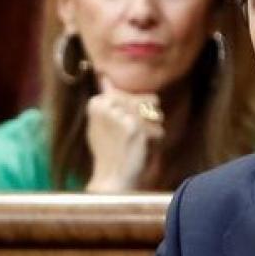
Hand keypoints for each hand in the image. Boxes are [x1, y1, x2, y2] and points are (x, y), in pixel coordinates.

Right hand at [83, 76, 164, 191]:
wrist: (110, 179)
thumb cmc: (108, 153)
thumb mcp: (101, 122)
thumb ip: (106, 98)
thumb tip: (103, 76)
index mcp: (96, 102)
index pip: (131, 95)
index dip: (135, 113)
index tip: (123, 130)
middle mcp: (106, 105)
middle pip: (147, 101)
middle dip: (147, 119)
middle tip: (132, 138)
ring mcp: (120, 115)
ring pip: (154, 113)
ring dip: (153, 129)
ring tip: (137, 142)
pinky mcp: (134, 127)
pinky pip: (158, 128)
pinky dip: (154, 140)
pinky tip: (141, 150)